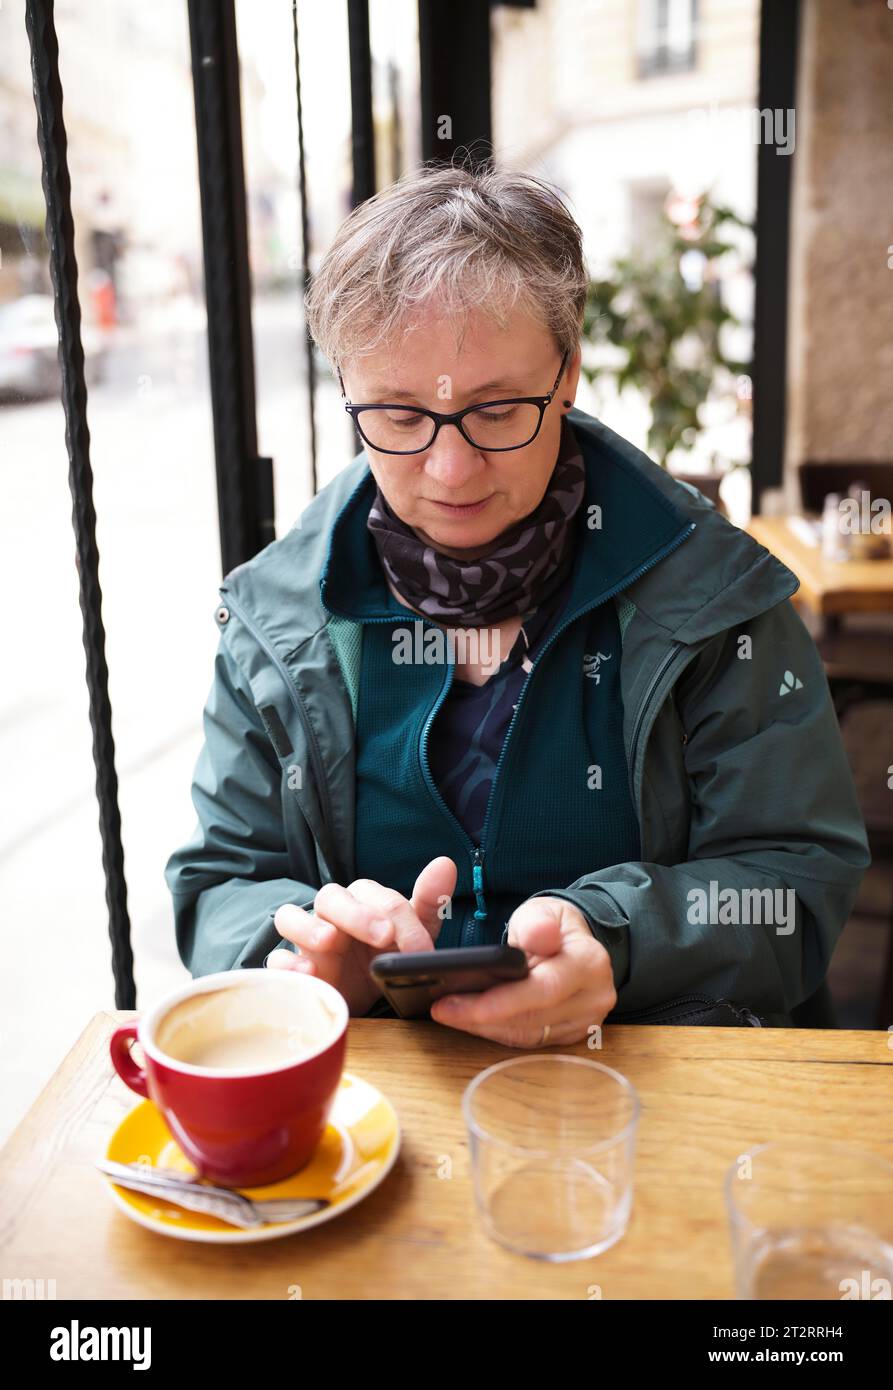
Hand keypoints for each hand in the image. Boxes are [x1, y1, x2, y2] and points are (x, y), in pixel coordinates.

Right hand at [269, 856, 456, 1015]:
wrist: (364, 1001)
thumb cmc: (384, 958)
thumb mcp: (414, 935)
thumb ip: (429, 901)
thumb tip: (446, 863)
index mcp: (361, 903)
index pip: (375, 896)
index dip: (400, 919)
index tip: (420, 948)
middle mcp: (330, 916)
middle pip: (330, 896)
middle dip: (356, 914)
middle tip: (383, 937)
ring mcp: (306, 942)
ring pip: (290, 917)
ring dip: (308, 927)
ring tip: (329, 942)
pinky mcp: (292, 971)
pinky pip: (275, 961)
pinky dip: (286, 965)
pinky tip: (308, 974)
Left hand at [429, 896, 615, 1046]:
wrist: (574, 942)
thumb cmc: (552, 923)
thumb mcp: (542, 910)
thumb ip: (538, 922)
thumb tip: (541, 936)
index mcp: (589, 963)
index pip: (541, 989)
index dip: (499, 1001)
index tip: (456, 1001)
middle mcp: (593, 997)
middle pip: (531, 1018)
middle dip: (481, 1016)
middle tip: (441, 1009)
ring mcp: (586, 1021)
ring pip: (528, 1034)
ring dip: (485, 1027)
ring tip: (448, 1013)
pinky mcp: (571, 1034)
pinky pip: (529, 1039)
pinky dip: (498, 1031)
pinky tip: (471, 1020)